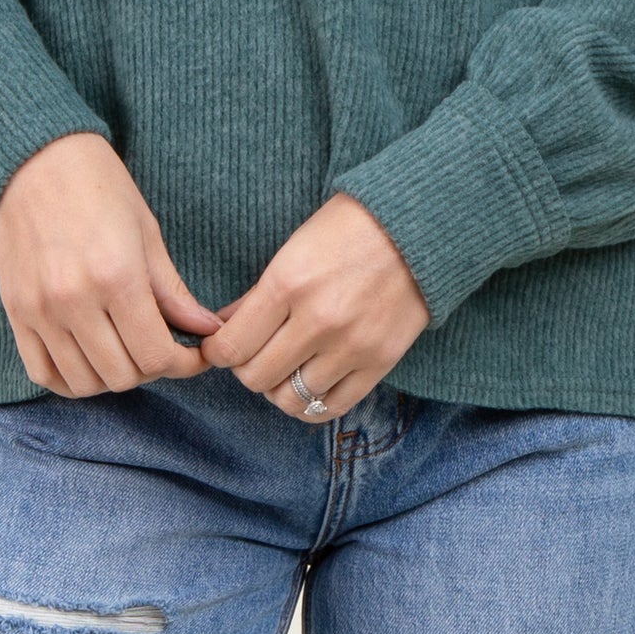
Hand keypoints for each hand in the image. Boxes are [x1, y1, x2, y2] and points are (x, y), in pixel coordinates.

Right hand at [0, 131, 224, 396]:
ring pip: (83, 383)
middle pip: (122, 376)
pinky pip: (42, 373)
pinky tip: (88, 359)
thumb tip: (207, 331)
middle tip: (160, 347)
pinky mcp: (15, 312)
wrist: (33, 156)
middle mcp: (75, 300)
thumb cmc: (97, 184)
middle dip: (150, 369)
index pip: (156, 355)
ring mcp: (40, 310)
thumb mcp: (146, 230)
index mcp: (117, 276)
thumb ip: (173, 290)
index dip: (183, 365)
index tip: (192, 356)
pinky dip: (69, 378)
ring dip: (111, 376)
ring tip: (125, 350)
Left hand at [197, 192, 430, 421]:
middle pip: (256, 378)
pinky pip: (332, 407)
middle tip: (252, 354)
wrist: (417, 226)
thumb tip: (225, 328)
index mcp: (289, 282)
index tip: (219, 347)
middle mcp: (318, 319)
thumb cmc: (348, 228)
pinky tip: (308, 384)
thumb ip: (258, 294)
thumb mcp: (294, 248)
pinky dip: (312, 403)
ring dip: (278, 388)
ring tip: (283, 368)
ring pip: (290, 399)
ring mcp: (351, 346)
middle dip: (245, 369)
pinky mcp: (379, 362)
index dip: (217, 352)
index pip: (233, 346)